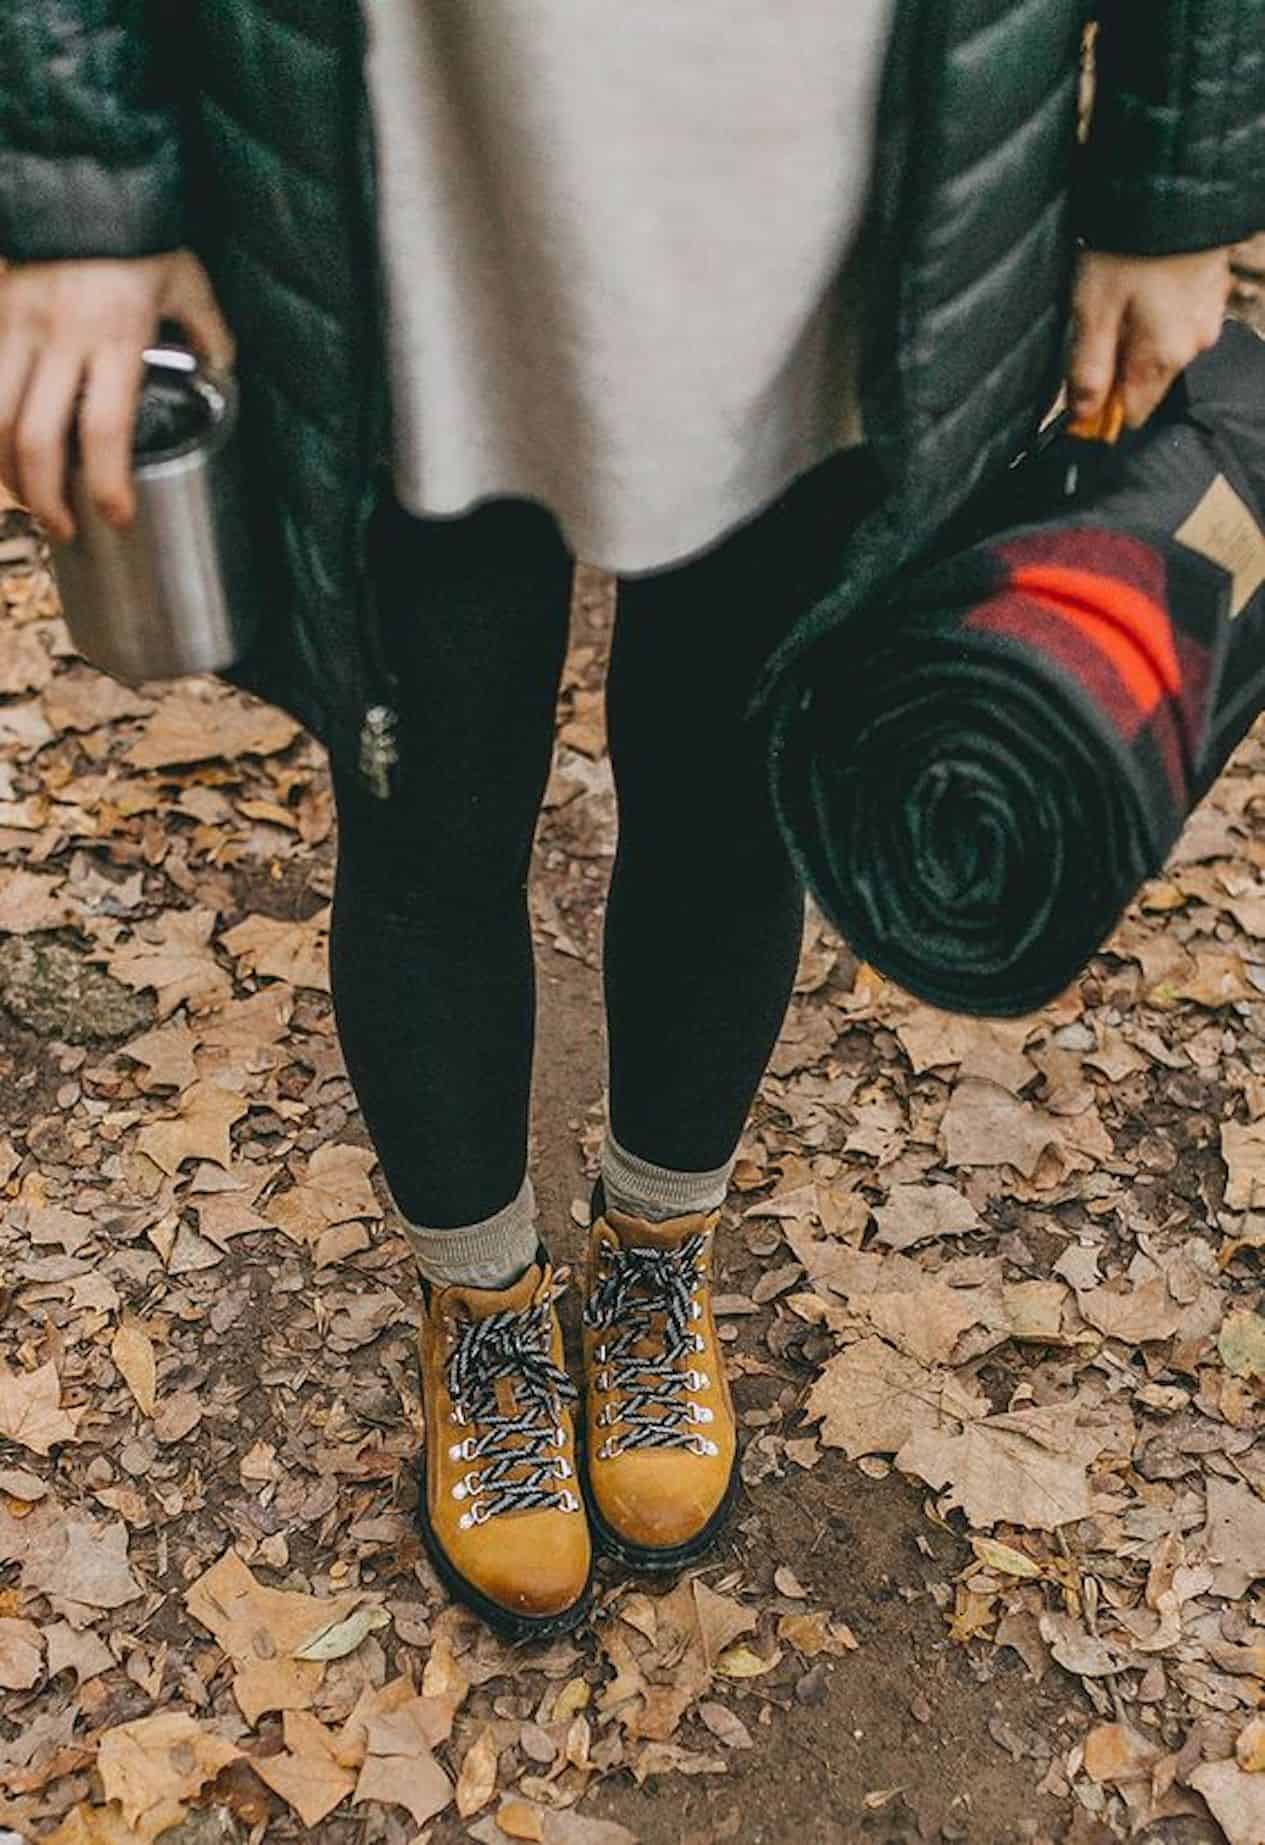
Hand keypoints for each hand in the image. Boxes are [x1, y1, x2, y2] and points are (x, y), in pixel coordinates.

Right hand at [0, 251, 233, 541]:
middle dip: (46, 495)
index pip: (105, 429)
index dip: (107, 484)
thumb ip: (206, 328)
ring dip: (5, 469)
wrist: (76, 173)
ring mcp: (15, 324)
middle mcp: (59, 336)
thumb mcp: (184, 279)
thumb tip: (223, 368)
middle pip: (36, 436)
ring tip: (28, 499)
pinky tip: (0, 455)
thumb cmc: (136, 231)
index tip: (116, 518)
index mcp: (114, 337)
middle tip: (65, 528)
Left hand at [1068, 247, 1232, 431]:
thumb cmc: (1130, 246)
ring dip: (1135, 337)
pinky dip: (1154, 313)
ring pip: (1160, 350)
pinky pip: (1176, 320)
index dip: (1102, 410)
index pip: (1132, 415)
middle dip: (1116, 367)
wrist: (1176, 185)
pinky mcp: (1209, 292)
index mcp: (1163, 358)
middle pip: (1145, 383)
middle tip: (1093, 326)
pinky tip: (1140, 283)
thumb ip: (1088, 369)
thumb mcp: (1093, 311)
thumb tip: (1081, 416)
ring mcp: (1206, 318)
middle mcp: (1193, 345)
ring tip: (1117, 296)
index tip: (1079, 390)